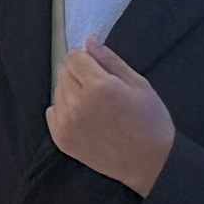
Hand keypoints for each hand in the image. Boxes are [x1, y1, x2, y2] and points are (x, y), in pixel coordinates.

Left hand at [48, 38, 176, 195]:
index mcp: (99, 87)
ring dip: (72, 92)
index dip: (86, 59)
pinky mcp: (61, 138)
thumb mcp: (138, 84)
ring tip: (96, 106)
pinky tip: (86, 118)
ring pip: (58, 91)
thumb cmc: (150, 120)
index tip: (98, 68)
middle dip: (79, 74)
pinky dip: (64, 110)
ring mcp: (66, 123)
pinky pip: (52, 111)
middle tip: (102, 90)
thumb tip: (88, 41)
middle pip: (64, 72)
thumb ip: (110, 60)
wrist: (149, 161)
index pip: (74, 57)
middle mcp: (78, 103)